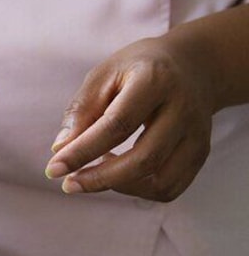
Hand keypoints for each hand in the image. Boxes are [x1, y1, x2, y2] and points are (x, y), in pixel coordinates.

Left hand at [45, 36, 215, 201]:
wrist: (193, 64)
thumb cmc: (138, 70)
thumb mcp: (104, 75)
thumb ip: (81, 111)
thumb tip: (59, 151)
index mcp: (155, 81)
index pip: (116, 125)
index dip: (82, 152)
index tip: (53, 169)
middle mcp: (183, 109)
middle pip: (144, 159)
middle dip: (100, 179)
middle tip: (69, 184)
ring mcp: (197, 134)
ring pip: (160, 181)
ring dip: (120, 186)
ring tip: (96, 170)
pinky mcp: (200, 152)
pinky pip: (170, 187)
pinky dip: (139, 190)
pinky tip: (120, 173)